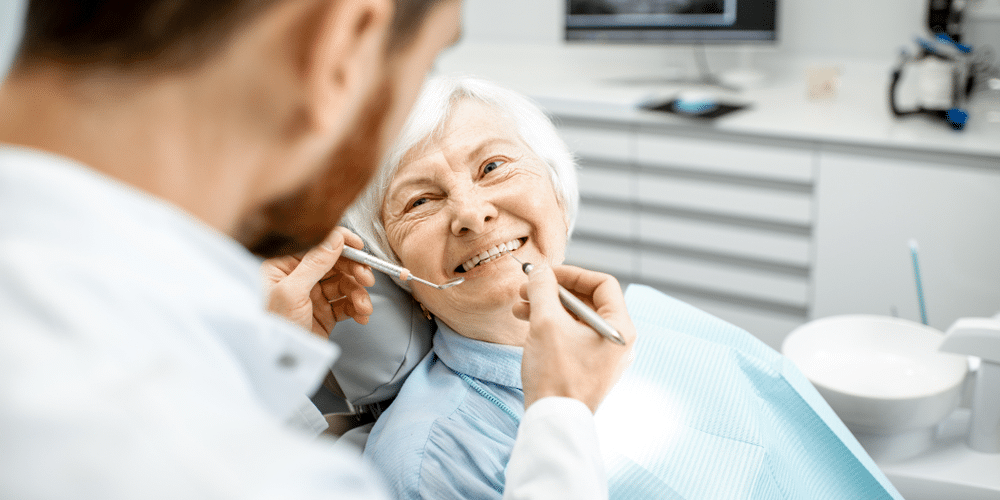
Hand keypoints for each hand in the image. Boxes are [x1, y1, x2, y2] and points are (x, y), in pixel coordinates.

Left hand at [261, 227, 375, 339]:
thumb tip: (335, 238)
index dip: (341, 243)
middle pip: (335, 263)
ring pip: (344, 284)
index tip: (360, 248)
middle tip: (367, 280)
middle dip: (355, 272)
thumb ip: (314, 263)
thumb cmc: (275, 328)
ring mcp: (312, 295)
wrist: (279, 362)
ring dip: (359, 294)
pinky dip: (356, 308)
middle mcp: (299, 277)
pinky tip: (361, 316)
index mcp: (284, 265)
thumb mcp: (293, 291)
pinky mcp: (324, 312)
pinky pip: (346, 303)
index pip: (317, 245)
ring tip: (364, 307)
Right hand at [512, 264, 635, 412]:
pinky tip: (527, 324)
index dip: (572, 274)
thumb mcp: (546, 322)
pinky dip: (552, 327)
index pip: (603, 284)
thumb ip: (543, 289)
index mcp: (620, 328)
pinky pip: (572, 337)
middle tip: (526, 288)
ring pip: (576, 319)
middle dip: (554, 291)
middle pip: (588, 301)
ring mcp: (604, 356)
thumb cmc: (556, 373)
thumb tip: (539, 271)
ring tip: (519, 307)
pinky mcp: (589, 368)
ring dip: (547, 308)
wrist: (553, 420)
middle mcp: (617, 341)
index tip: (546, 274)